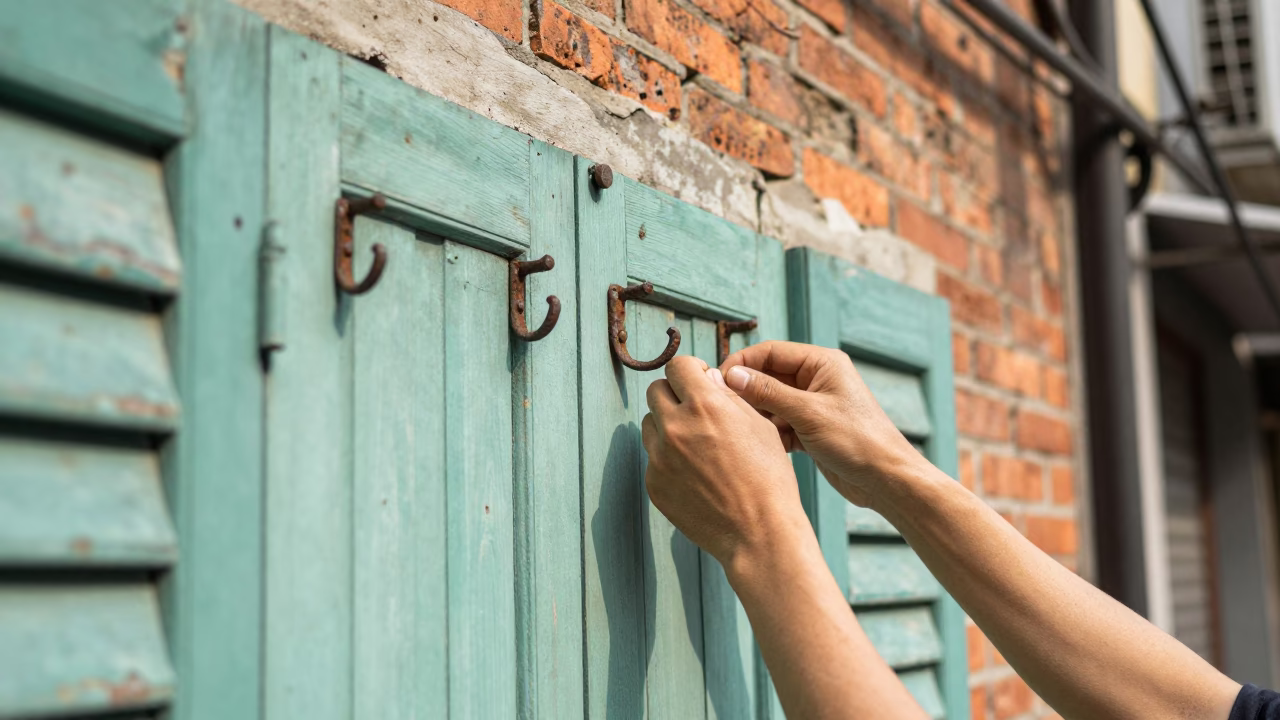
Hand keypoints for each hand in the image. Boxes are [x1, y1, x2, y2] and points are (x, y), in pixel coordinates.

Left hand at [641, 355, 808, 565]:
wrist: (758, 532)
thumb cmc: (768, 478)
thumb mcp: (759, 425)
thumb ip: (728, 396)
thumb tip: (707, 378)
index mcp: (704, 406)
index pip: (677, 366)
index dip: (690, 370)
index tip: (699, 380)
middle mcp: (675, 427)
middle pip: (655, 391)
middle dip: (675, 394)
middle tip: (696, 411)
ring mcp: (660, 458)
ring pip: (650, 424)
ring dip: (668, 426)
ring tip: (697, 445)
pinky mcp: (654, 484)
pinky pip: (653, 458)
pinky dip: (668, 459)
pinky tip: (695, 474)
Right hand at [720, 341, 919, 507]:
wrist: (886, 479)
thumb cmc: (858, 441)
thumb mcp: (808, 413)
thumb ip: (768, 392)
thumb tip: (732, 376)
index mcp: (822, 363)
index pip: (770, 352)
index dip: (742, 364)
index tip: (718, 381)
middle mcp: (817, 379)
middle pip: (768, 376)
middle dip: (747, 392)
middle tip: (723, 408)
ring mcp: (813, 405)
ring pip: (771, 402)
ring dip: (757, 414)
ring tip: (739, 429)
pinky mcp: (810, 429)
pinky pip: (780, 423)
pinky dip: (769, 432)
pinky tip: (759, 445)